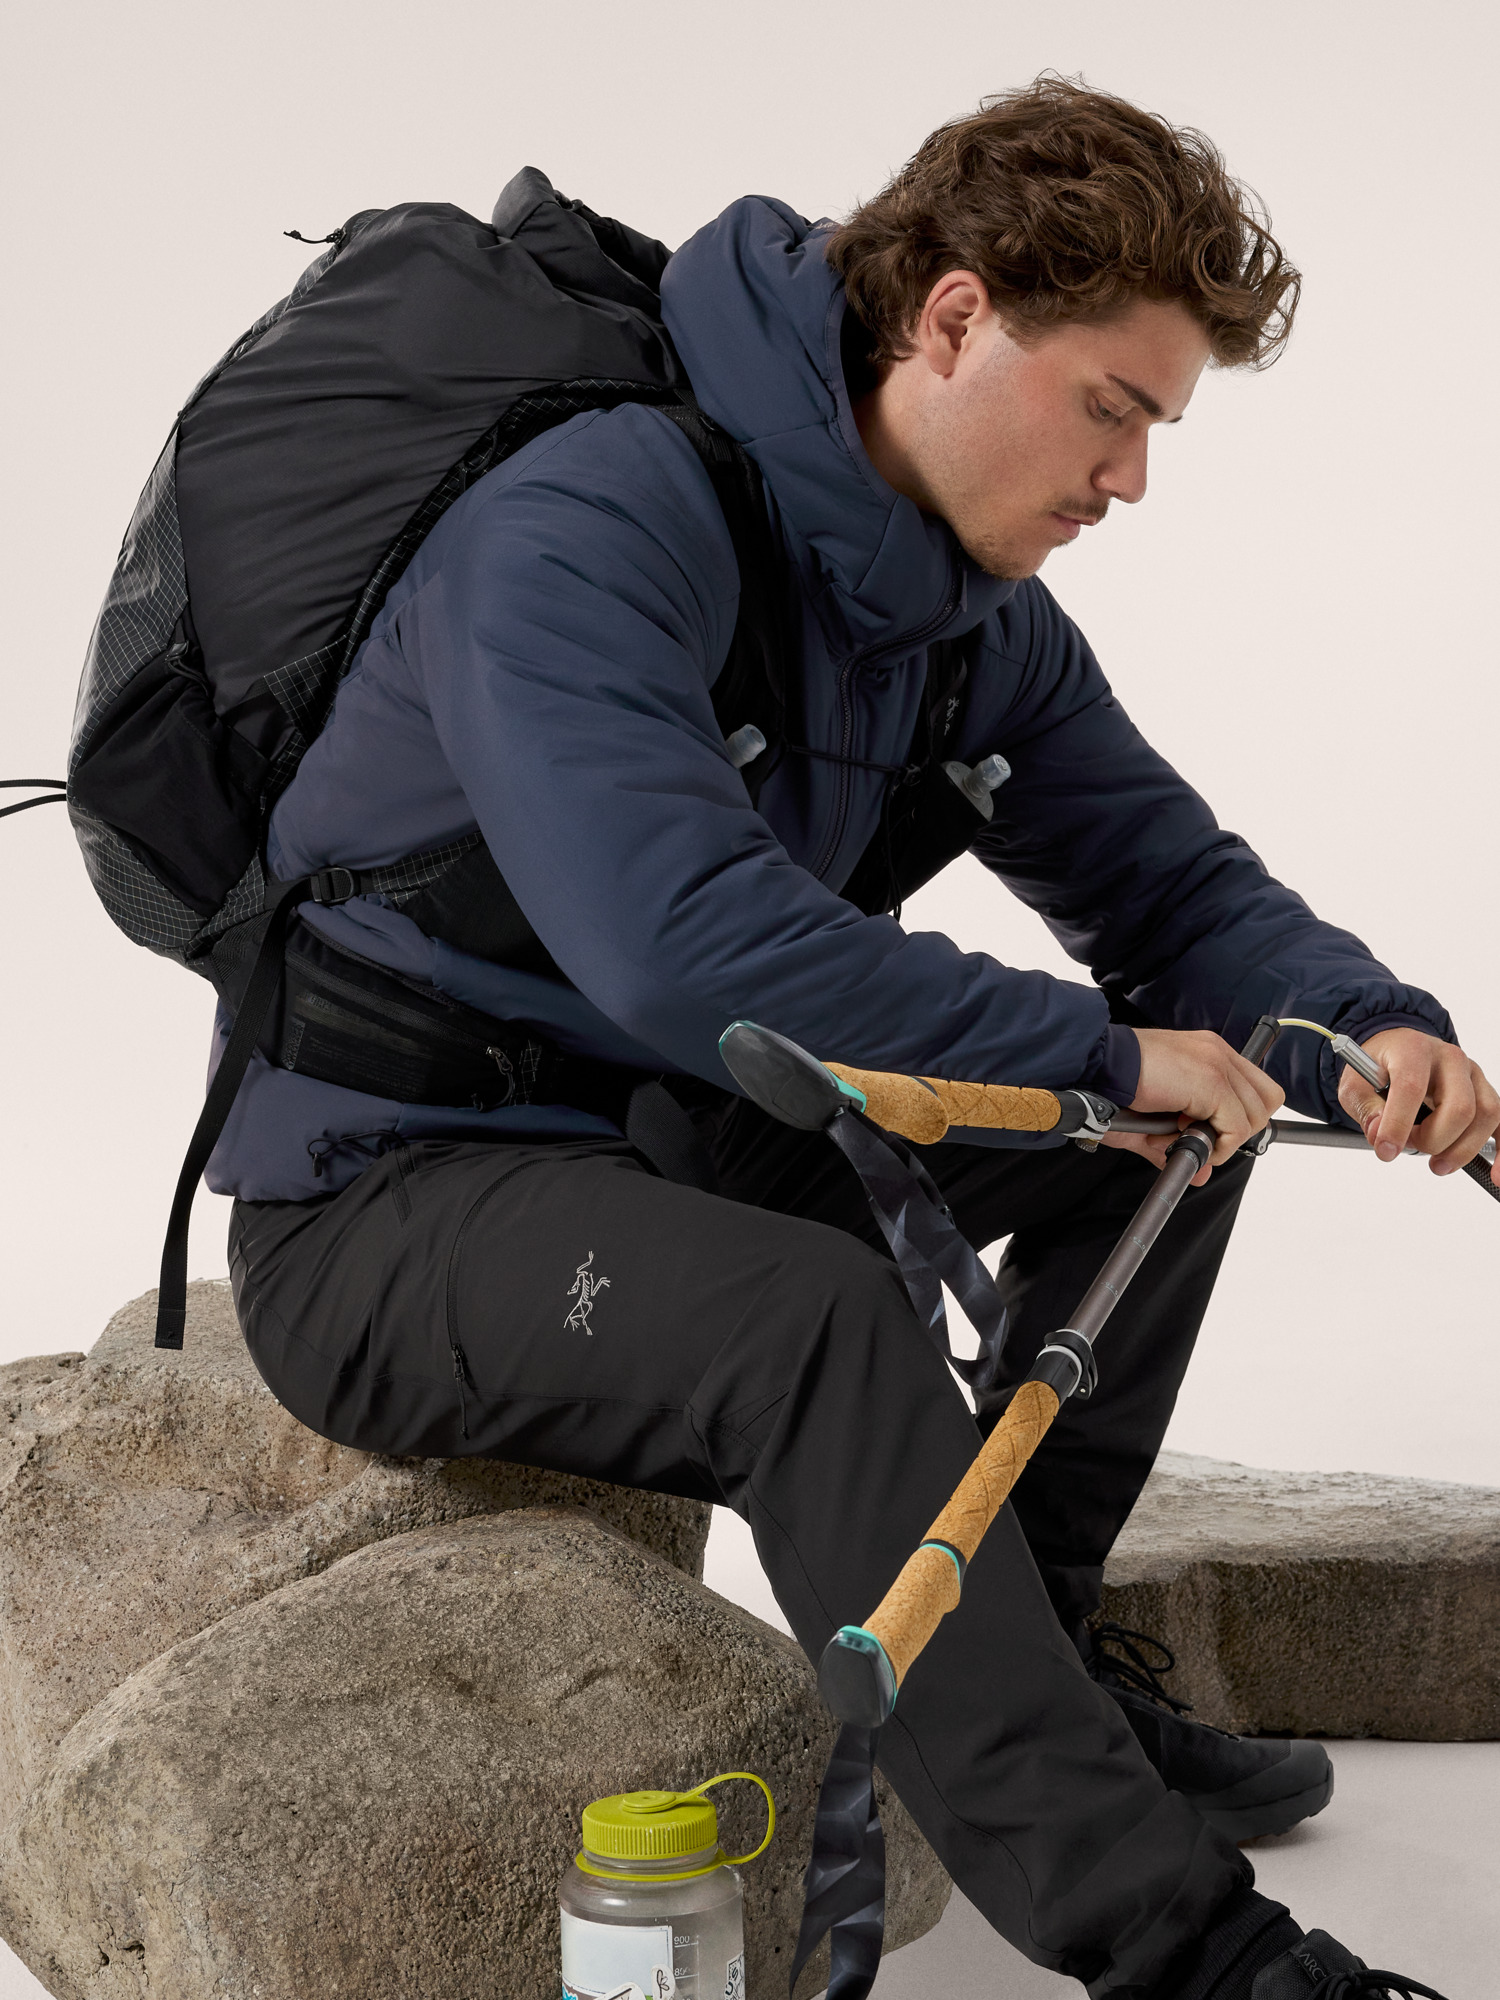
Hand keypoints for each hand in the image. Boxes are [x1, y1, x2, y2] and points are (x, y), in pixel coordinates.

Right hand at [1100, 1027, 1283, 1184]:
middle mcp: (1216, 1051)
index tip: (1205, 1131)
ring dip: (1225, 1138)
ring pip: (1255, 1114)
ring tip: (1183, 1137)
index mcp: (1207, 1051)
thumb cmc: (1114, 1084)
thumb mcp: (1154, 1117)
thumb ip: (1182, 1143)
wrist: (1095, 1066)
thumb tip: (1202, 1173)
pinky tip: (1183, 1140)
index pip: (1252, 1086)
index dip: (1238, 1117)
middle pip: (1266, 1099)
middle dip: (1239, 1129)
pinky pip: (1235, 1127)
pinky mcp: (1212, 1081)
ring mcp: (1217, 1063)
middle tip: (1200, 1137)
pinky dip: (1216, 1145)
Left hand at [1337, 1028, 1499, 1180]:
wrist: (1398, 1049)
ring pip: (1485, 1116)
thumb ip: (1365, 1108)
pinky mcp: (1484, 1093)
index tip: (1386, 1150)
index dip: (1398, 1124)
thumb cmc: (1380, 1066)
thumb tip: (1379, 1134)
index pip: (1411, 1087)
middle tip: (1410, 1147)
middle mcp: (1449, 1059)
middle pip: (1459, 1107)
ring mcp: (1473, 1076)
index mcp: (1414, 1050)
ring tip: (1436, 1164)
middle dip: (1433, 1139)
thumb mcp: (1356, 1083)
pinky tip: (1496, 1175)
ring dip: (1461, 1150)